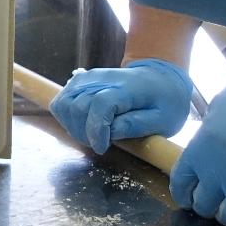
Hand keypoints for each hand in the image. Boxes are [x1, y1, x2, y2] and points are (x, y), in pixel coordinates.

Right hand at [51, 59, 193, 153]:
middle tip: (100, 143)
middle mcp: (103, 79)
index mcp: (127, 88)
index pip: (101, 104)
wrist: (159, 77)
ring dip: (73, 126)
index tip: (102, 148)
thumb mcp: (164, 119)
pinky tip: (83, 125)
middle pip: (77, 106)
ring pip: (64, 103)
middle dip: (84, 132)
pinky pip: (61, 101)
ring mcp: (88, 78)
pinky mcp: (79, 81)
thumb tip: (112, 132)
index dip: (96, 130)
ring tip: (91, 135)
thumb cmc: (165, 102)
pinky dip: (66, 117)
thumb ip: (137, 125)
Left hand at [170, 53, 225, 225]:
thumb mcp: (217, 113)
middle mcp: (220, 170)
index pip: (181, 186)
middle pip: (203, 206)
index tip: (192, 196)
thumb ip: (206, 142)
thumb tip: (202, 165)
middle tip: (220, 197)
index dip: (185, 194)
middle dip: (209, 204)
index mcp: (201, 148)